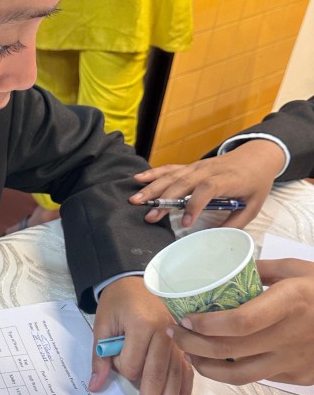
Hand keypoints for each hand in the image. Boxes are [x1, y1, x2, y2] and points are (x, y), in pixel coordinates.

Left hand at [90, 277, 191, 394]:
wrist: (136, 279)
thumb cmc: (118, 301)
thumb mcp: (102, 323)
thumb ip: (100, 355)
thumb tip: (96, 386)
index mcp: (142, 325)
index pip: (133, 363)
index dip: (121, 369)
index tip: (113, 362)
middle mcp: (165, 333)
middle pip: (157, 377)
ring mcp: (179, 340)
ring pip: (175, 378)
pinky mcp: (184, 345)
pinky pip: (187, 371)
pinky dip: (184, 393)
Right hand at [129, 139, 285, 228]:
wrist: (258, 156)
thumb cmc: (256, 183)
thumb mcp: (254, 206)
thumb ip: (235, 223)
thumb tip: (214, 239)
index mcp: (228, 180)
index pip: (207, 189)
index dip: (195, 204)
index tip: (186, 223)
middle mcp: (209, 171)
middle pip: (183, 183)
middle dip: (164, 200)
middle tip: (149, 216)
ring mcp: (198, 167)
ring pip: (172, 176)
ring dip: (153, 188)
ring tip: (136, 200)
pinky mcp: (192, 166)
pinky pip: (170, 168)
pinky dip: (154, 173)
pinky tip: (138, 179)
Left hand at [168, 259, 313, 384]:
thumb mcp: (300, 269)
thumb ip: (262, 268)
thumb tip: (225, 268)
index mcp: (291, 303)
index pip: (240, 322)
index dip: (207, 325)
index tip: (185, 319)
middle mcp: (292, 335)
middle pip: (230, 351)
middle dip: (192, 346)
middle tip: (175, 334)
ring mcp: (295, 360)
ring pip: (239, 375)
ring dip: (206, 367)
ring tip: (188, 354)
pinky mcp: (299, 376)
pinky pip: (258, 377)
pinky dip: (231, 372)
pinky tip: (218, 361)